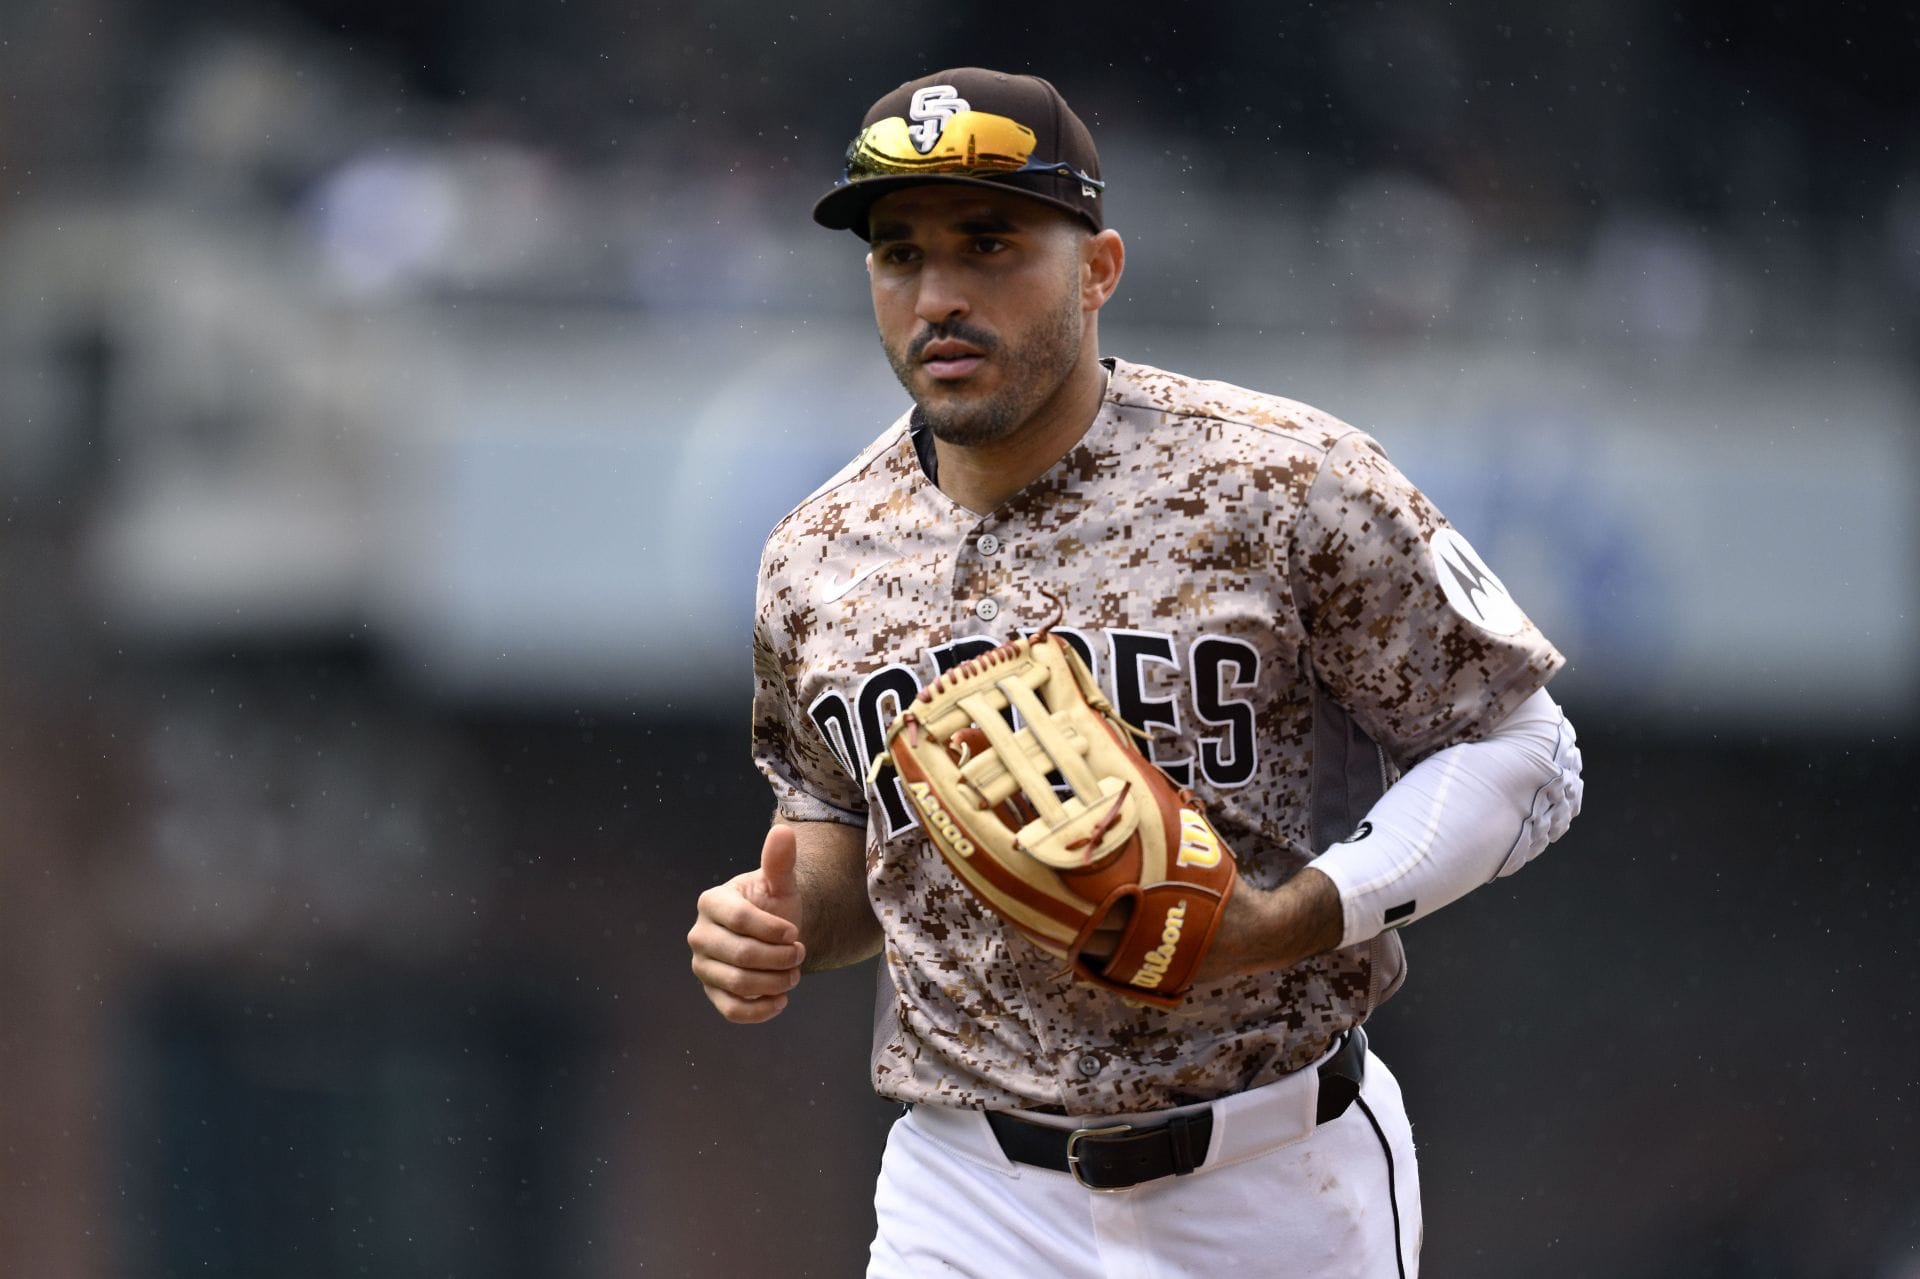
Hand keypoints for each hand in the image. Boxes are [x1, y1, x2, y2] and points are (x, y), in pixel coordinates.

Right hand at [688, 825, 807, 1022]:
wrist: (774, 935)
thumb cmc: (774, 905)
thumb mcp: (780, 884)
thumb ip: (779, 861)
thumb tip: (783, 831)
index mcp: (712, 902)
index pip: (739, 919)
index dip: (773, 929)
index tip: (795, 932)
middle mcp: (700, 934)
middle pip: (740, 955)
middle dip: (779, 958)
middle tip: (800, 954)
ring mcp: (703, 966)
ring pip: (738, 984)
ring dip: (775, 983)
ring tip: (794, 974)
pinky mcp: (712, 992)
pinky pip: (731, 1010)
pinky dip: (760, 1010)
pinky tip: (781, 1000)